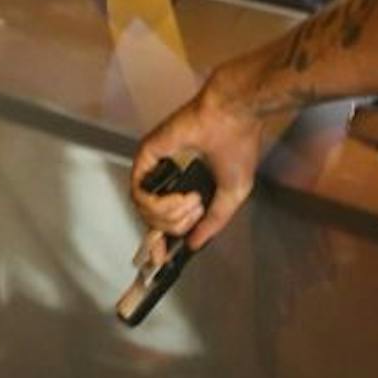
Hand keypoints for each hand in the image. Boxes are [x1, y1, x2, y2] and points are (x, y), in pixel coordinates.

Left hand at [130, 77, 265, 260]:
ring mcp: (154, 167)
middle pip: (153, 220)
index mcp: (183, 185)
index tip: (164, 259)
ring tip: (192, 202)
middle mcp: (165, 177)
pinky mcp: (146, 155)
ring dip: (170, 216)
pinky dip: (159, 204)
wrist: (233, 118)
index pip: (162, 220)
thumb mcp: (232, 195)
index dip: (162, 243)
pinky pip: (140, 193)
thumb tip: (194, 244)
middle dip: (175, 226)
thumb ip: (212, 222)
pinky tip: (180, 198)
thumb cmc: (237, 148)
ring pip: (144, 210)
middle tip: (196, 211)